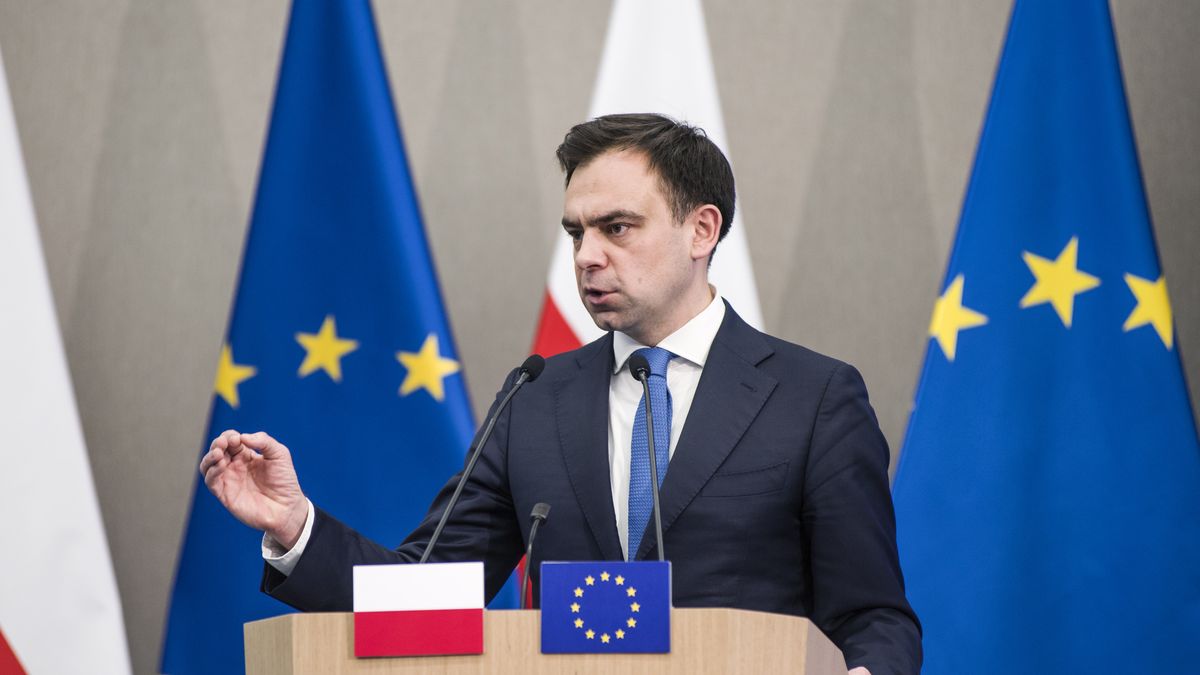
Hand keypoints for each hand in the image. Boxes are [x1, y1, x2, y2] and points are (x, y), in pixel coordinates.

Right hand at [199, 430, 307, 547]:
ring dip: (210, 456)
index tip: (237, 438)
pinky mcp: (225, 494)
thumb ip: (264, 441)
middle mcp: (235, 466)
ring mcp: (229, 480)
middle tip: (224, 442)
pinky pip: (210, 481)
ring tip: (219, 453)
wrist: (286, 507)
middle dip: (218, 443)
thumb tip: (243, 436)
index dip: (230, 436)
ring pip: (208, 465)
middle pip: (217, 449)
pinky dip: (211, 471)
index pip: (231, 440)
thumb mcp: (279, 455)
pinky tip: (220, 465)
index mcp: (246, 455)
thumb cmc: (285, 481)